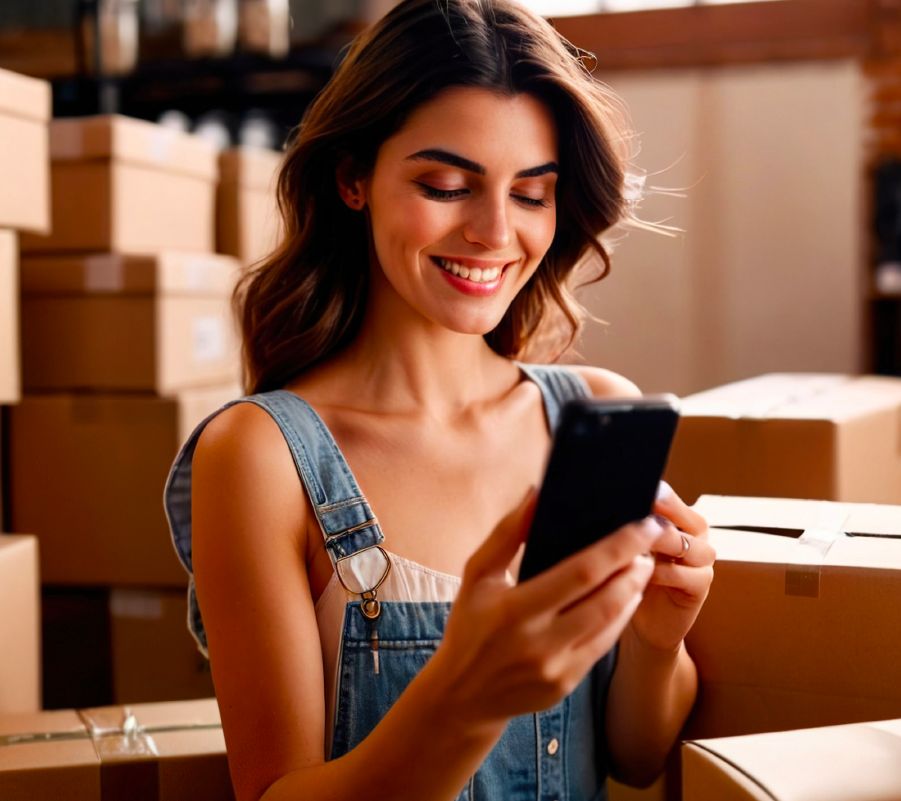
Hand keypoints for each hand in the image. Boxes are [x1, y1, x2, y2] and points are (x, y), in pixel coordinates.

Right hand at [429, 491, 665, 733]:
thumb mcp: (476, 574)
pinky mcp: (565, 685)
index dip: (618, 548)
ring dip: (633, 592)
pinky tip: (625, 599)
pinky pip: (602, 646)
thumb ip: (506, 533)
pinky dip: (619, 619)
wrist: (461, 694)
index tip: (643, 525)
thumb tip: (537, 493)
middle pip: (606, 600)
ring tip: (641, 566)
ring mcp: (555, 668)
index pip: (581, 573)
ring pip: (611, 624)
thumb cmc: (469, 624)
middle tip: (650, 542)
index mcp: (514, 609)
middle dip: (635, 567)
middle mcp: (538, 642)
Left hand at [626, 481, 714, 653]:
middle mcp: (696, 537)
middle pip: (688, 519)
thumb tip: (604, 505)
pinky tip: (642, 574)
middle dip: (660, 519)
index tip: (638, 491)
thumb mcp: (629, 548)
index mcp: (679, 520)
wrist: (644, 622)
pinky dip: (662, 572)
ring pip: (688, 545)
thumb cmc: (632, 577)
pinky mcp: (701, 587)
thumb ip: (628, 528)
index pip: (672, 500)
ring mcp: (702, 562)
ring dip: (661, 543)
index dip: (658, 496)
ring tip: (636, 546)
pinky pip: (685, 574)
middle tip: (636, 519)